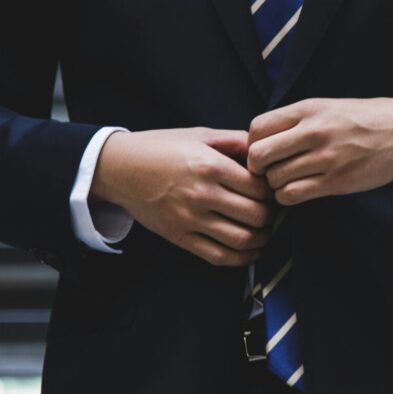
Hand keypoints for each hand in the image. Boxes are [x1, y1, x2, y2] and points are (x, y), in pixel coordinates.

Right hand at [89, 127, 276, 265]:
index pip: (259, 188)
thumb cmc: (162, 147)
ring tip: (264, 231)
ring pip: (242, 240)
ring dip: (261, 239)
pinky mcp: (179, 237)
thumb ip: (235, 140)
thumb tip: (265, 150)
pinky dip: (242, 258)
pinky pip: (218, 256)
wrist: (120, 168)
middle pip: (256, 215)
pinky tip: (250, 250)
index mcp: (210, 165)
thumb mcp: (200, 134)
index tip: (272, 190)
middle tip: (272, 211)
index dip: (273, 191)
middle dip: (271, 216)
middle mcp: (202, 194)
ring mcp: (190, 219)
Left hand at [247, 96, 392, 205]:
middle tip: (270, 172)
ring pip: (274, 179)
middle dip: (258, 168)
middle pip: (258, 156)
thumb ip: (296, 121)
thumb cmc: (366, 119)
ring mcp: (326, 158)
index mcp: (308, 109)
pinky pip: (293, 195)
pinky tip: (299, 191)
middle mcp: (314, 131)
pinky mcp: (337, 181)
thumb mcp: (328, 107)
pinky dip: (288, 197)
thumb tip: (261, 141)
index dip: (252, 144)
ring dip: (275, 185)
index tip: (264, 152)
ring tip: (289, 181)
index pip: (256, 128)